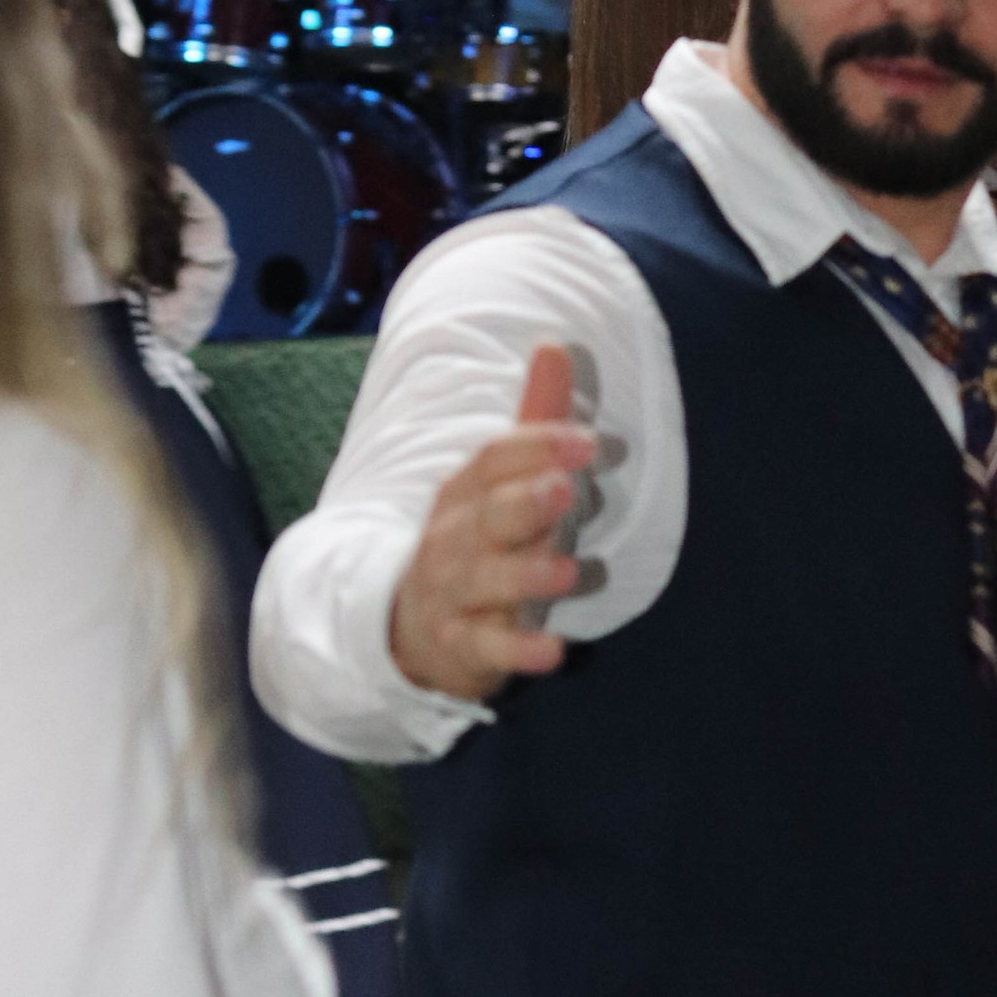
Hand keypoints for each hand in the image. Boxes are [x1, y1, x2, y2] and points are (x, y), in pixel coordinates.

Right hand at [389, 342, 595, 702]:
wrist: (408, 629)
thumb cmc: (472, 546)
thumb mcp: (497, 484)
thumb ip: (532, 423)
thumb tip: (553, 343)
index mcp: (465, 493)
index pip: (494, 461)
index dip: (536, 448)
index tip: (587, 442)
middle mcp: (454, 538)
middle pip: (484, 516)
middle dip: (521, 503)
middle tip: (561, 491)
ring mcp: (453, 592)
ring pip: (484, 580)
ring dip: (525, 573)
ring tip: (568, 571)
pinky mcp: (461, 645)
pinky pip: (487, 647)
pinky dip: (516, 650)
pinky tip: (553, 652)